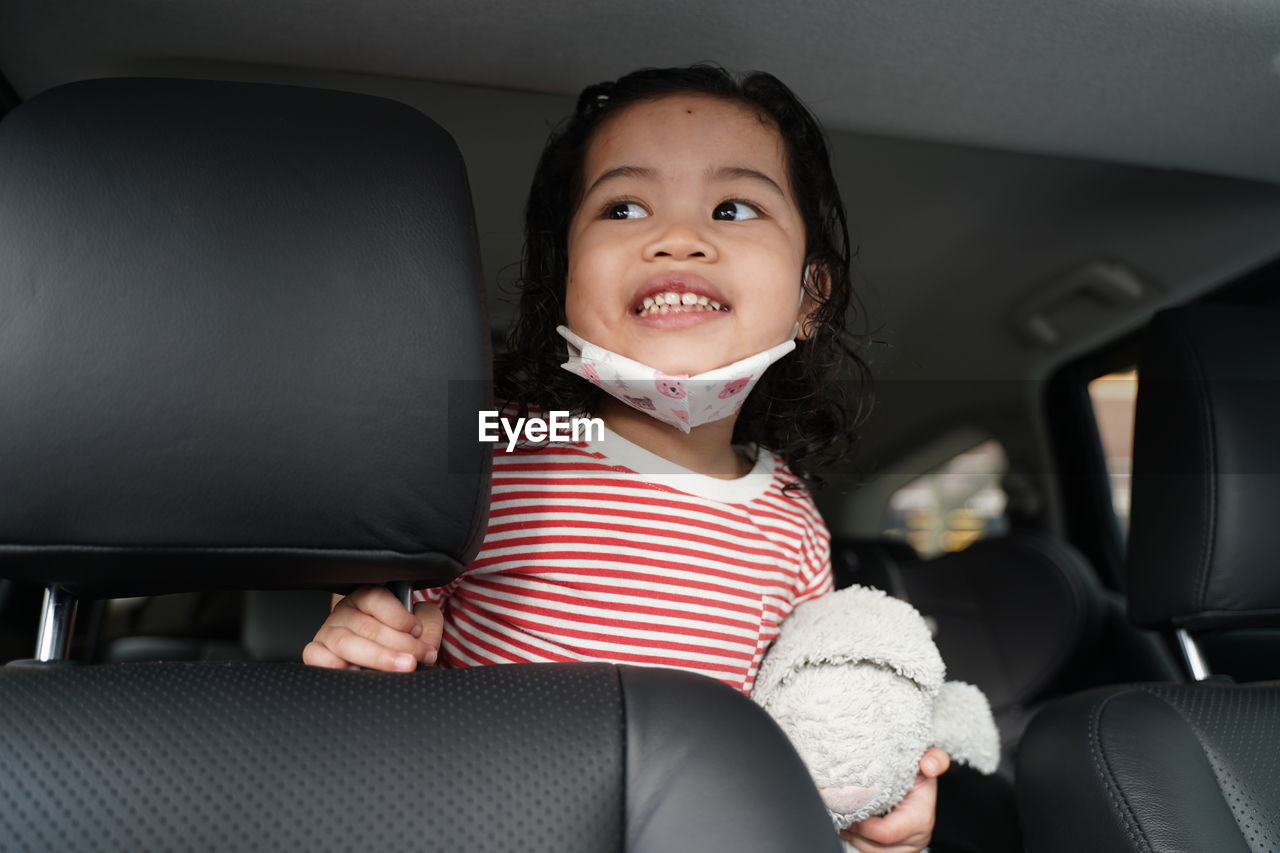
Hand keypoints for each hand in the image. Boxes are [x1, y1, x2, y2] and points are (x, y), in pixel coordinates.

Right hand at [302, 585, 442, 671]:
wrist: (388, 663)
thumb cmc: (404, 640)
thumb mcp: (423, 624)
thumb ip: (428, 623)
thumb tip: (424, 637)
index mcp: (367, 598)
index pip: (376, 598)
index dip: (398, 616)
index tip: (416, 630)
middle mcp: (345, 612)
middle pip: (366, 625)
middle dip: (397, 644)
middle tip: (415, 659)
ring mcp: (328, 633)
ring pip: (345, 643)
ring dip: (377, 657)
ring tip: (401, 668)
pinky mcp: (316, 654)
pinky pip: (319, 658)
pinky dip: (337, 667)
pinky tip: (360, 675)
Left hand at [839, 748, 949, 852]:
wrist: (924, 779)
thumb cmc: (921, 769)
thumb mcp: (929, 757)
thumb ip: (934, 758)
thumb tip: (928, 766)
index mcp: (921, 817)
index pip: (887, 832)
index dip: (862, 825)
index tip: (846, 809)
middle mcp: (916, 837)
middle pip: (878, 849)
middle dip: (855, 834)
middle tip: (838, 815)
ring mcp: (907, 847)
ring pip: (874, 852)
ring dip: (855, 839)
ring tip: (841, 821)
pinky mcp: (898, 849)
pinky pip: (875, 851)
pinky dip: (860, 841)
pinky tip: (850, 827)